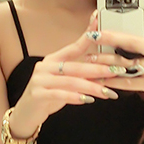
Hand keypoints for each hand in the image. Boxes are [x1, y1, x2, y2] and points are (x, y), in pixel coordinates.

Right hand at [8, 12, 120, 137]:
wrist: (26, 113)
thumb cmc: (48, 95)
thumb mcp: (66, 83)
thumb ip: (82, 76)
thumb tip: (108, 72)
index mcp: (54, 59)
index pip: (74, 46)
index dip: (88, 37)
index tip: (101, 30)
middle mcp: (46, 66)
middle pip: (76, 65)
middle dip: (99, 69)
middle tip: (117, 71)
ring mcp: (40, 80)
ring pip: (70, 81)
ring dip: (91, 86)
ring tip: (107, 92)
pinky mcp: (37, 94)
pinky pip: (59, 94)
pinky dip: (75, 97)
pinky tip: (87, 100)